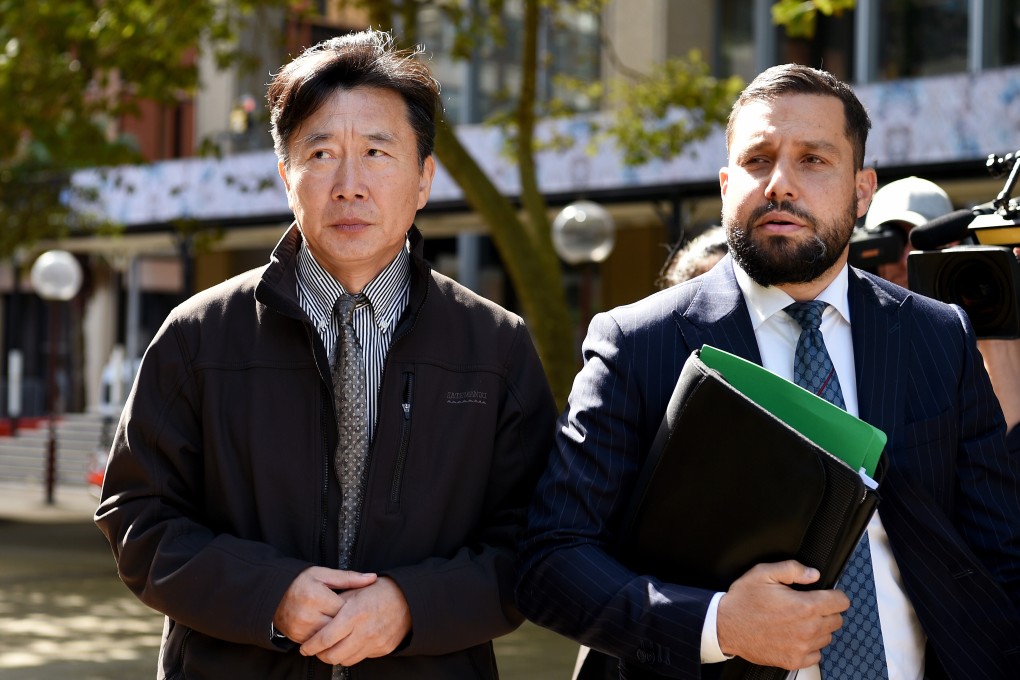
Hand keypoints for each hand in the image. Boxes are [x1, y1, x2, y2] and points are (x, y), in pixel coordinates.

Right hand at [273, 567, 377, 642]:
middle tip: (354, 616)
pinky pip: (319, 643)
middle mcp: (308, 616)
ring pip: (330, 637)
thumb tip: (373, 578)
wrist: (274, 595)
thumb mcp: (323, 574)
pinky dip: (326, 638)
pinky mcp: (297, 638)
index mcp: (316, 597)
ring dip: (338, 632)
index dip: (354, 608)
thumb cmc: (301, 581)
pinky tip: (330, 628)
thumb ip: (349, 578)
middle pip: (338, 626)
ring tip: (343, 622)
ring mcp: (301, 629)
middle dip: (347, 622)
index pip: (345, 610)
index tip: (359, 605)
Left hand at [299, 576, 411, 665]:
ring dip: (335, 656)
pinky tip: (351, 643)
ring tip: (332, 647)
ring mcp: (374, 643)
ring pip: (345, 660)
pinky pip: (361, 658)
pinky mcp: (383, 649)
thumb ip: (336, 605)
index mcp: (354, 614)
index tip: (305, 647)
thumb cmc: (380, 592)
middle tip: (316, 649)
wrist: (408, 599)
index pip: (325, 638)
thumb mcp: (355, 591)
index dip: (311, 646)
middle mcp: (364, 631)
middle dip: (320, 655)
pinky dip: (352, 653)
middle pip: (332, 655)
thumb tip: (318, 617)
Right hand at [716, 561, 848, 669]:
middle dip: (826, 611)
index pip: (841, 602)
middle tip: (807, 605)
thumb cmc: (743, 601)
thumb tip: (813, 574)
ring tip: (798, 620)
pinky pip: (816, 655)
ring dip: (818, 628)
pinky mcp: (794, 660)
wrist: (724, 626)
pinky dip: (809, 646)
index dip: (835, 595)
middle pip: (837, 620)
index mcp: (804, 606)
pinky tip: (794, 636)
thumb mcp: (764, 573)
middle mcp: (807, 629)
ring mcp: (801, 647)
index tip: (827, 594)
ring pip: (827, 637)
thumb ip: (792, 569)